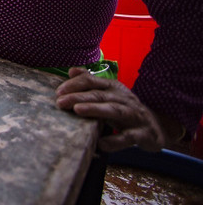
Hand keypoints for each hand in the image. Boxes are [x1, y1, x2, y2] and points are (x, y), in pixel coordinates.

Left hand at [55, 67, 172, 151]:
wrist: (157, 127)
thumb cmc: (125, 109)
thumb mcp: (109, 94)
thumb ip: (91, 82)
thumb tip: (72, 70)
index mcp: (113, 88)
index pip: (92, 82)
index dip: (75, 85)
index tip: (58, 92)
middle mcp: (123, 99)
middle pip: (99, 95)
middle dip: (78, 97)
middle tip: (60, 102)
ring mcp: (134, 116)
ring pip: (113, 111)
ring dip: (95, 109)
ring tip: (77, 110)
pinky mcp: (142, 134)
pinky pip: (128, 137)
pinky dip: (115, 141)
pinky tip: (102, 143)